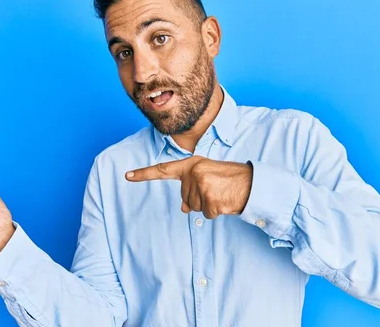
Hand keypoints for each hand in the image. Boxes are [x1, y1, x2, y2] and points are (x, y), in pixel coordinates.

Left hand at [126, 156, 252, 218]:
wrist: (253, 183)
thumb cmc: (230, 179)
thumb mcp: (207, 177)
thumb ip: (191, 187)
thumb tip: (184, 208)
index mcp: (191, 164)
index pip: (163, 170)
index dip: (144, 174)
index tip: (127, 175)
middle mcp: (194, 173)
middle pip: (185, 199)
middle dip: (200, 199)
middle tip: (217, 190)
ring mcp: (201, 187)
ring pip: (195, 208)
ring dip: (209, 205)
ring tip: (222, 194)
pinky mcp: (210, 200)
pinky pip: (206, 215)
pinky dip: (216, 212)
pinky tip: (225, 202)